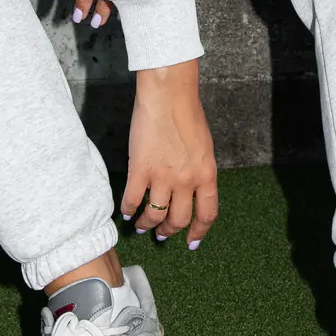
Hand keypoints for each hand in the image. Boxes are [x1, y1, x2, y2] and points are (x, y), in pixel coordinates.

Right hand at [122, 60, 217, 247]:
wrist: (168, 94)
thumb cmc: (187, 113)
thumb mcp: (204, 147)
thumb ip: (199, 171)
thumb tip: (191, 191)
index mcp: (207, 174)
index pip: (207, 214)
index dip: (199, 232)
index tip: (191, 241)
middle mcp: (187, 180)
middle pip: (179, 219)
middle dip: (169, 231)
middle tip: (162, 234)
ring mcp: (163, 176)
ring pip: (155, 215)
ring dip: (148, 224)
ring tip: (143, 226)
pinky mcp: (140, 169)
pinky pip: (133, 199)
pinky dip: (129, 209)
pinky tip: (127, 211)